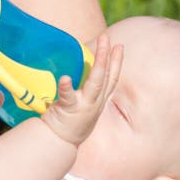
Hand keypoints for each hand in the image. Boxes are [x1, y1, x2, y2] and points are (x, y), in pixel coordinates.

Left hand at [40, 31, 122, 145]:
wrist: (60, 142)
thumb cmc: (70, 120)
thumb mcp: (83, 104)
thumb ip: (84, 90)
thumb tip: (77, 67)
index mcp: (99, 100)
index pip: (111, 78)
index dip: (116, 62)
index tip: (119, 46)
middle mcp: (95, 102)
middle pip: (105, 76)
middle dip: (107, 56)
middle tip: (107, 37)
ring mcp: (84, 106)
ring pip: (94, 83)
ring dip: (97, 64)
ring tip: (97, 48)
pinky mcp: (69, 110)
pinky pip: (68, 97)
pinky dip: (67, 87)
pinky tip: (65, 78)